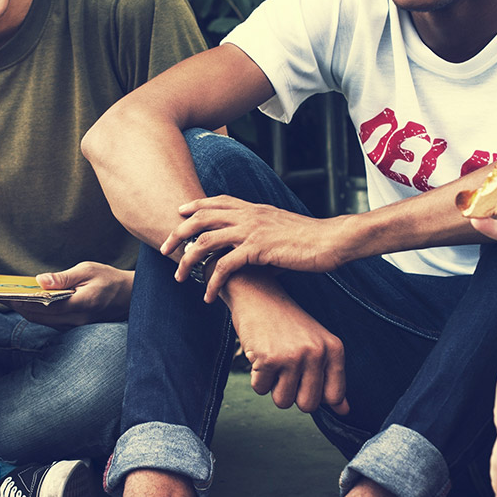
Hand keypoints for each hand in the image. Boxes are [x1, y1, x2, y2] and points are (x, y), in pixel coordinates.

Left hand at [11, 262, 133, 326]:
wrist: (130, 296)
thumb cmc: (109, 279)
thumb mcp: (88, 270)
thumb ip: (64, 277)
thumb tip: (40, 280)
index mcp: (80, 304)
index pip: (43, 306)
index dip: (21, 302)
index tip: (5, 294)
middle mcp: (76, 319)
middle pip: (38, 317)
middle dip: (18, 307)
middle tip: (0, 295)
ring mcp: (75, 325)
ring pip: (42, 321)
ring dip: (25, 310)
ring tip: (10, 297)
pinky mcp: (75, 325)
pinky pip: (50, 322)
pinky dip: (37, 312)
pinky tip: (28, 302)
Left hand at [161, 195, 350, 302]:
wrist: (331, 241)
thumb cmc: (311, 240)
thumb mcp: (281, 233)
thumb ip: (263, 241)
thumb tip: (255, 261)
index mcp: (254, 208)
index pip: (217, 201)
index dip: (195, 206)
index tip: (179, 213)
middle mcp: (249, 215)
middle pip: (201, 219)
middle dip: (178, 234)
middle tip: (164, 250)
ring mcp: (252, 231)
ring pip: (206, 241)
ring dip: (188, 260)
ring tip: (180, 277)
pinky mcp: (258, 249)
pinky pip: (225, 266)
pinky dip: (212, 282)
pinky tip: (208, 295)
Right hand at [226, 274, 347, 413]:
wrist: (257, 295)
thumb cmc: (287, 323)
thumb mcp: (316, 345)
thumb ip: (331, 378)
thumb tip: (344, 412)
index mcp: (334, 349)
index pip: (333, 396)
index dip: (315, 393)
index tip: (304, 376)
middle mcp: (316, 352)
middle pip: (308, 405)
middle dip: (293, 394)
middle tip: (285, 370)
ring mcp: (293, 356)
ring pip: (283, 401)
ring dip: (273, 387)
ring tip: (273, 362)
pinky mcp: (268, 359)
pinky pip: (260, 389)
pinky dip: (257, 378)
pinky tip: (259, 355)